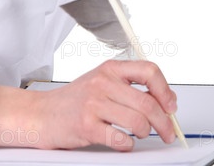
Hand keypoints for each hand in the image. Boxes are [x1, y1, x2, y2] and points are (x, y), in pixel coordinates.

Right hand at [0, 59, 177, 150]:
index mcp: (110, 68)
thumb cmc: (75, 99)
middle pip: (147, 102)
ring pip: (138, 122)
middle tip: (167, 132)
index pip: (149, 71)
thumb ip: (129, 87)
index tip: (171, 106)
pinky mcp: (87, 126)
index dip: (165, 90)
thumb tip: (164, 100)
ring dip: (145, 134)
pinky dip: (127, 145)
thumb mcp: (102, 82)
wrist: (42, 114)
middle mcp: (103, 82)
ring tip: (140, 135)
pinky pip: (120, 139)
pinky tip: (124, 142)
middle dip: (164, 122)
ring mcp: (94, 103)